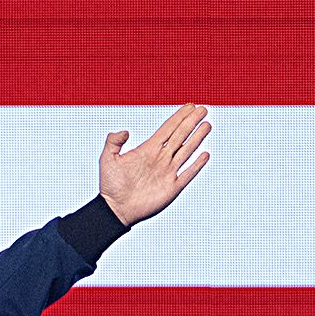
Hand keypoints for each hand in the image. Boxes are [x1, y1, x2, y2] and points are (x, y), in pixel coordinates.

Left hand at [96, 103, 210, 225]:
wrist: (115, 209)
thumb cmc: (110, 185)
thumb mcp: (107, 159)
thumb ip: (113, 142)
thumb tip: (125, 131)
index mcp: (148, 150)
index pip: (167, 129)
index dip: (179, 117)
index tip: (190, 106)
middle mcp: (160, 158)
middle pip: (180, 136)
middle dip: (192, 122)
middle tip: (203, 109)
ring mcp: (168, 172)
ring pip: (186, 151)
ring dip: (197, 138)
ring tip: (207, 125)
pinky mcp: (172, 188)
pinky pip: (187, 174)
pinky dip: (197, 165)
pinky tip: (204, 154)